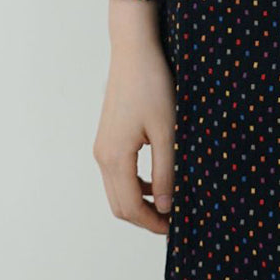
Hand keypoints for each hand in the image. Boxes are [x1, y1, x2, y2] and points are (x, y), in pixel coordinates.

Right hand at [92, 0, 175, 235]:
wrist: (134, 51)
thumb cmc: (153, 86)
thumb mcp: (167, 130)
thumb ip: (167, 171)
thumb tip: (167, 207)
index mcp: (114, 158)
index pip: (131, 208)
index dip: (153, 223)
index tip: (177, 228)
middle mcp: (102, 156)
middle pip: (120, 205)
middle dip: (146, 218)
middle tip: (175, 221)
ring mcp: (102, 146)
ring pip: (118, 190)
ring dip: (141, 202)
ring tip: (171, 203)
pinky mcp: (108, 136)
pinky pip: (119, 173)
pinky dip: (137, 184)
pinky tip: (160, 178)